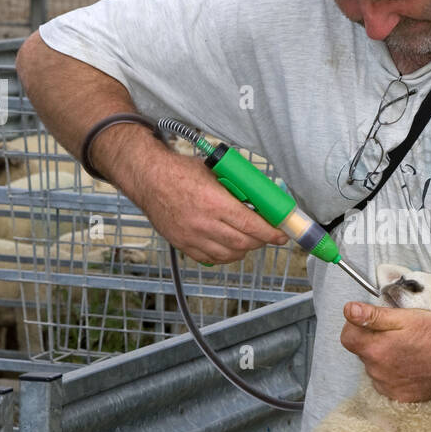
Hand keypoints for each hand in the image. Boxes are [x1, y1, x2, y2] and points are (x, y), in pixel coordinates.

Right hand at [133, 148, 288, 263]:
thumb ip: (235, 188)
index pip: (251, 225)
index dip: (270, 233)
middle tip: (267, 235)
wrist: (148, 179)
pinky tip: (230, 248)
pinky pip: (211, 259)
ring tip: (249, 240)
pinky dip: (225, 256)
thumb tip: (260, 199)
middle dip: (260, 241)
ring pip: (229, 254)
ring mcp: (192, 237)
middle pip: (243, 243)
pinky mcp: (183, 244)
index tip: (281, 235)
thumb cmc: (180, 172)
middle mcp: (204, 223)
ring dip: (244, 250)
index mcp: (214, 202)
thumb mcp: (214, 173)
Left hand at [340, 301, 430, 400]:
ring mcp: (388, 387)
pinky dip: (393, 374)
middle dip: (372, 342)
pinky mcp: (399, 396)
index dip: (356, 326)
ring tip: (406, 350)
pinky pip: (386, 383)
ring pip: (374, 368)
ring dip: (383, 358)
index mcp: (375, 349)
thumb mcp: (404, 318)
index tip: (370, 322)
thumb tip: (348, 310)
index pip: (347, 337)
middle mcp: (377, 372)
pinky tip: (410, 365)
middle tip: (396, 334)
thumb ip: (373, 316)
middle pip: (362, 353)